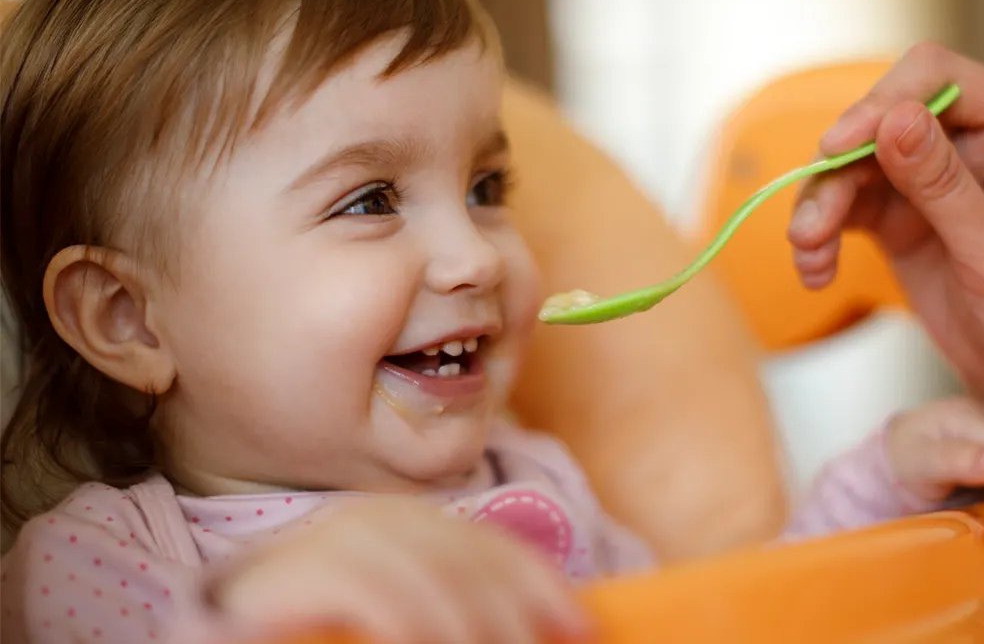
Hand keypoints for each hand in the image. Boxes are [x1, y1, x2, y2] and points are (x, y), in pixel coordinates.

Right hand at [212, 497, 590, 643]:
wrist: (231, 625)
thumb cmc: (330, 627)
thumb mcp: (413, 614)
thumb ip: (460, 610)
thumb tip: (557, 627)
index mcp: (416, 526)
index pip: (494, 549)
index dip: (543, 588)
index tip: (584, 629)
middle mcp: (381, 521)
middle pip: (467, 561)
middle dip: (512, 617)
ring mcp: (337, 539)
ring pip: (427, 578)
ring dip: (470, 626)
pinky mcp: (297, 570)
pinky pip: (370, 591)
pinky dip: (409, 623)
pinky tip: (423, 642)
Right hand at [788, 42, 983, 420]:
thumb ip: (944, 185)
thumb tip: (892, 118)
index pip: (935, 76)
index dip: (880, 102)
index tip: (835, 148)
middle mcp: (972, 140)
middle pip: (880, 117)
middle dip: (839, 167)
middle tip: (811, 226)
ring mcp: (932, 177)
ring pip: (853, 163)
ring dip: (821, 205)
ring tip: (809, 254)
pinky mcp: (902, 215)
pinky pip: (845, 205)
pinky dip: (821, 234)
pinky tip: (816, 272)